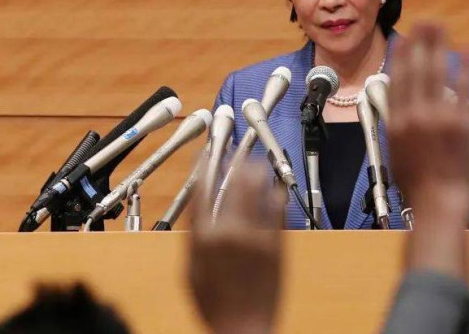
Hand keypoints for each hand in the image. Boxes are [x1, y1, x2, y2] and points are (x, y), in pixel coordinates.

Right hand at [188, 163, 285, 333]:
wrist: (244, 328)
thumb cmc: (215, 304)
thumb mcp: (191, 269)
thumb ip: (195, 236)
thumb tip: (198, 208)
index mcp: (205, 237)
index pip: (202, 189)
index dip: (205, 166)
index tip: (206, 153)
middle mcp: (231, 231)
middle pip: (234, 183)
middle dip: (234, 161)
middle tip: (234, 152)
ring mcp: (257, 236)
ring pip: (257, 191)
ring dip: (255, 171)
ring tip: (254, 162)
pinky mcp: (277, 244)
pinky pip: (277, 210)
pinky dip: (275, 193)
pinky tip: (273, 186)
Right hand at [389, 22, 468, 278]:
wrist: (440, 202)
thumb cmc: (415, 184)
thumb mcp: (394, 153)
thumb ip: (397, 125)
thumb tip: (399, 105)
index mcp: (396, 122)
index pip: (397, 80)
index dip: (401, 57)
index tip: (404, 39)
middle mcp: (415, 114)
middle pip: (416, 69)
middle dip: (420, 42)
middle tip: (424, 22)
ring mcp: (440, 116)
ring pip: (437, 72)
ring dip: (439, 46)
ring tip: (441, 28)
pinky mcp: (463, 122)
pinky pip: (462, 87)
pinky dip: (463, 66)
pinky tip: (465, 51)